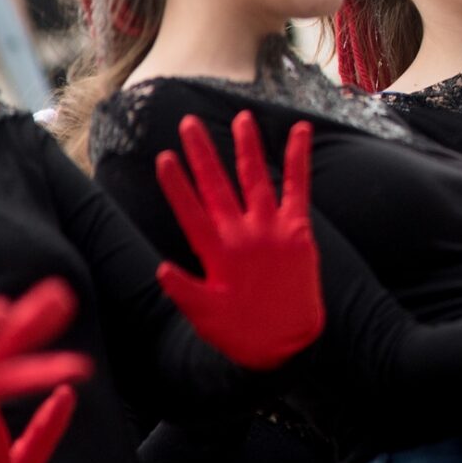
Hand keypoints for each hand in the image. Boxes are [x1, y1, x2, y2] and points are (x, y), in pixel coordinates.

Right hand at [154, 110, 323, 368]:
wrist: (290, 345)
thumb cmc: (242, 333)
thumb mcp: (204, 316)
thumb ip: (183, 289)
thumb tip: (160, 268)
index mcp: (217, 253)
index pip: (190, 210)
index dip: (176, 184)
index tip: (164, 158)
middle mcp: (243, 235)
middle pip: (217, 186)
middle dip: (201, 153)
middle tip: (187, 123)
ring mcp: (272, 229)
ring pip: (256, 179)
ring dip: (246, 147)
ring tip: (240, 118)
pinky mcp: (299, 230)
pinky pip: (298, 187)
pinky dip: (299, 158)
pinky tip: (301, 131)